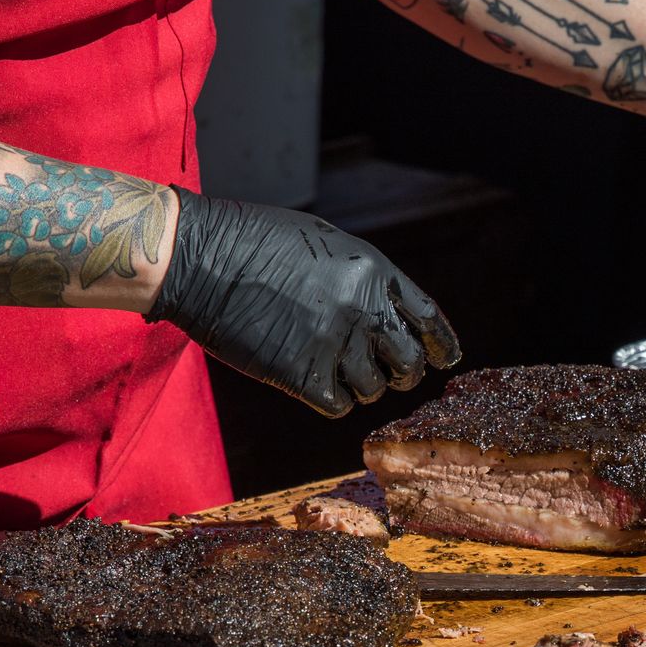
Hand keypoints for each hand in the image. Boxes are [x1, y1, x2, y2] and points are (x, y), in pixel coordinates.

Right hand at [148, 188, 459, 416]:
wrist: (199, 257)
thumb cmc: (254, 242)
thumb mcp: (324, 244)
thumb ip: (362, 279)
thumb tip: (387, 315)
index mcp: (372, 272)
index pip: (426, 317)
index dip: (440, 343)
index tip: (445, 360)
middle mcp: (362, 309)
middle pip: (408, 362)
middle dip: (403, 373)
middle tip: (390, 376)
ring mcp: (333, 343)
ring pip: (373, 388)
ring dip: (361, 385)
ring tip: (336, 369)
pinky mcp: (301, 375)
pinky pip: (339, 405)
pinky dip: (331, 399)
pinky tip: (314, 382)